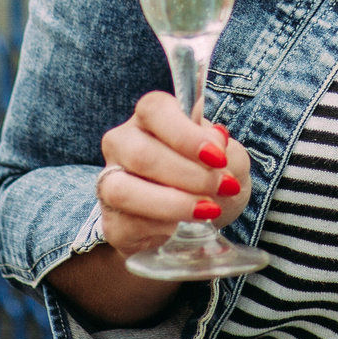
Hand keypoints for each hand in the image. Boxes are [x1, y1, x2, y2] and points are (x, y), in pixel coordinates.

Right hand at [97, 91, 255, 254]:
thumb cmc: (209, 175)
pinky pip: (128, 225)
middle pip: (140, 154)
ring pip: (123, 191)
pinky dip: (163, 228)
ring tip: (208, 210)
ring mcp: (109, 183)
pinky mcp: (112, 222)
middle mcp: (122, 143)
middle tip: (221, 187)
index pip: (154, 110)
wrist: (198, 220)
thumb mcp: (228, 156)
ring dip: (173, 203)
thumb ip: (222, 146)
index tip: (218, 158)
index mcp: (150, 117)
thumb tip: (214, 141)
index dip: (186, 135)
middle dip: (188, 175)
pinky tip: (183, 226)